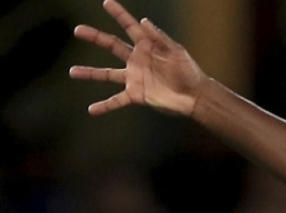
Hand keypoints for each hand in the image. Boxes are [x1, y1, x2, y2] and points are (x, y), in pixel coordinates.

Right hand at [70, 0, 207, 115]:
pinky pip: (117, 100)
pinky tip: (91, 110)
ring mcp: (135, 77)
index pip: (130, 27)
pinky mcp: (137, 94)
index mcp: (147, 46)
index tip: (107, 3)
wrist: (195, 96)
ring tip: (72, 72)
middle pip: (112, 46)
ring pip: (107, 73)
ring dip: (90, 73)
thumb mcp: (176, 51)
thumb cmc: (189, 71)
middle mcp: (137, 60)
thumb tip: (144, 21)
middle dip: (95, 37)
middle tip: (78, 30)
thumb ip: (159, 37)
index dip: (119, 15)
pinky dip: (105, 105)